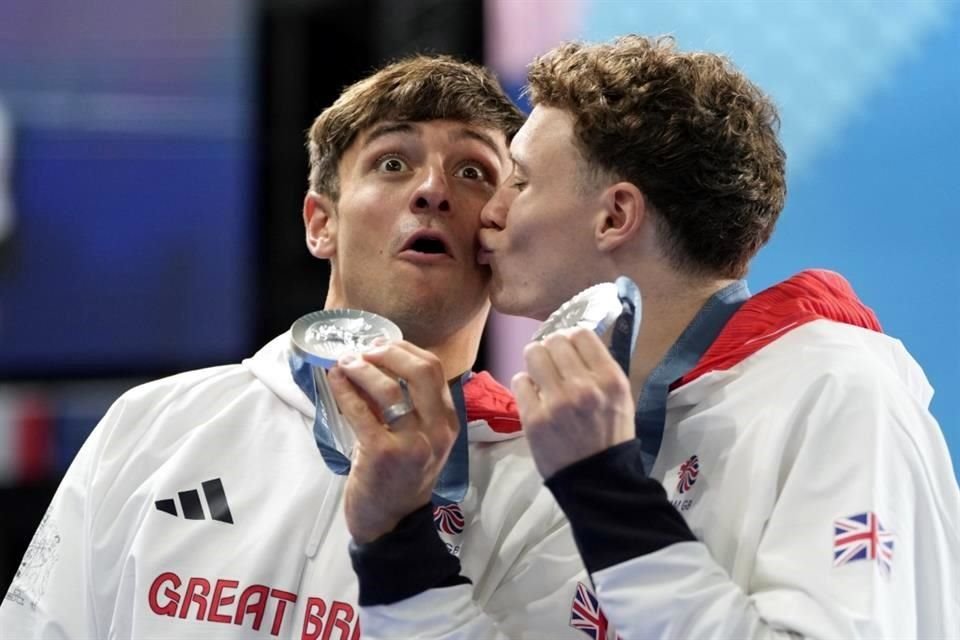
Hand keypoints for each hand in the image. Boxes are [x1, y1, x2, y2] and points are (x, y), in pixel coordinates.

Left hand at [326, 341, 457, 542]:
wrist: (391, 524)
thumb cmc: (401, 478)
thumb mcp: (421, 440)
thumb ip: (412, 406)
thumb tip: (380, 363)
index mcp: (448, 422)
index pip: (434, 369)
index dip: (404, 349)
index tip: (380, 344)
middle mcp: (437, 430)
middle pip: (421, 370)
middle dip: (387, 351)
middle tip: (363, 350)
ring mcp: (412, 443)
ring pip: (388, 388)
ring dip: (361, 369)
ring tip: (344, 363)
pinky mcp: (382, 453)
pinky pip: (361, 411)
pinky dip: (345, 390)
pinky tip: (334, 381)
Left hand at [512, 327, 634, 478]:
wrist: (597, 480)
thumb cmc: (609, 435)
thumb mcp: (619, 397)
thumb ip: (599, 368)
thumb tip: (573, 340)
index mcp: (610, 379)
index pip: (582, 334)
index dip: (571, 337)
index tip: (567, 348)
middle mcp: (584, 387)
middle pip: (555, 341)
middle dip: (550, 348)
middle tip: (551, 363)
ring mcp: (557, 402)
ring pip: (533, 354)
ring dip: (534, 361)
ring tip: (539, 375)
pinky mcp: (534, 418)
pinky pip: (519, 381)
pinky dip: (524, 385)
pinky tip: (533, 396)